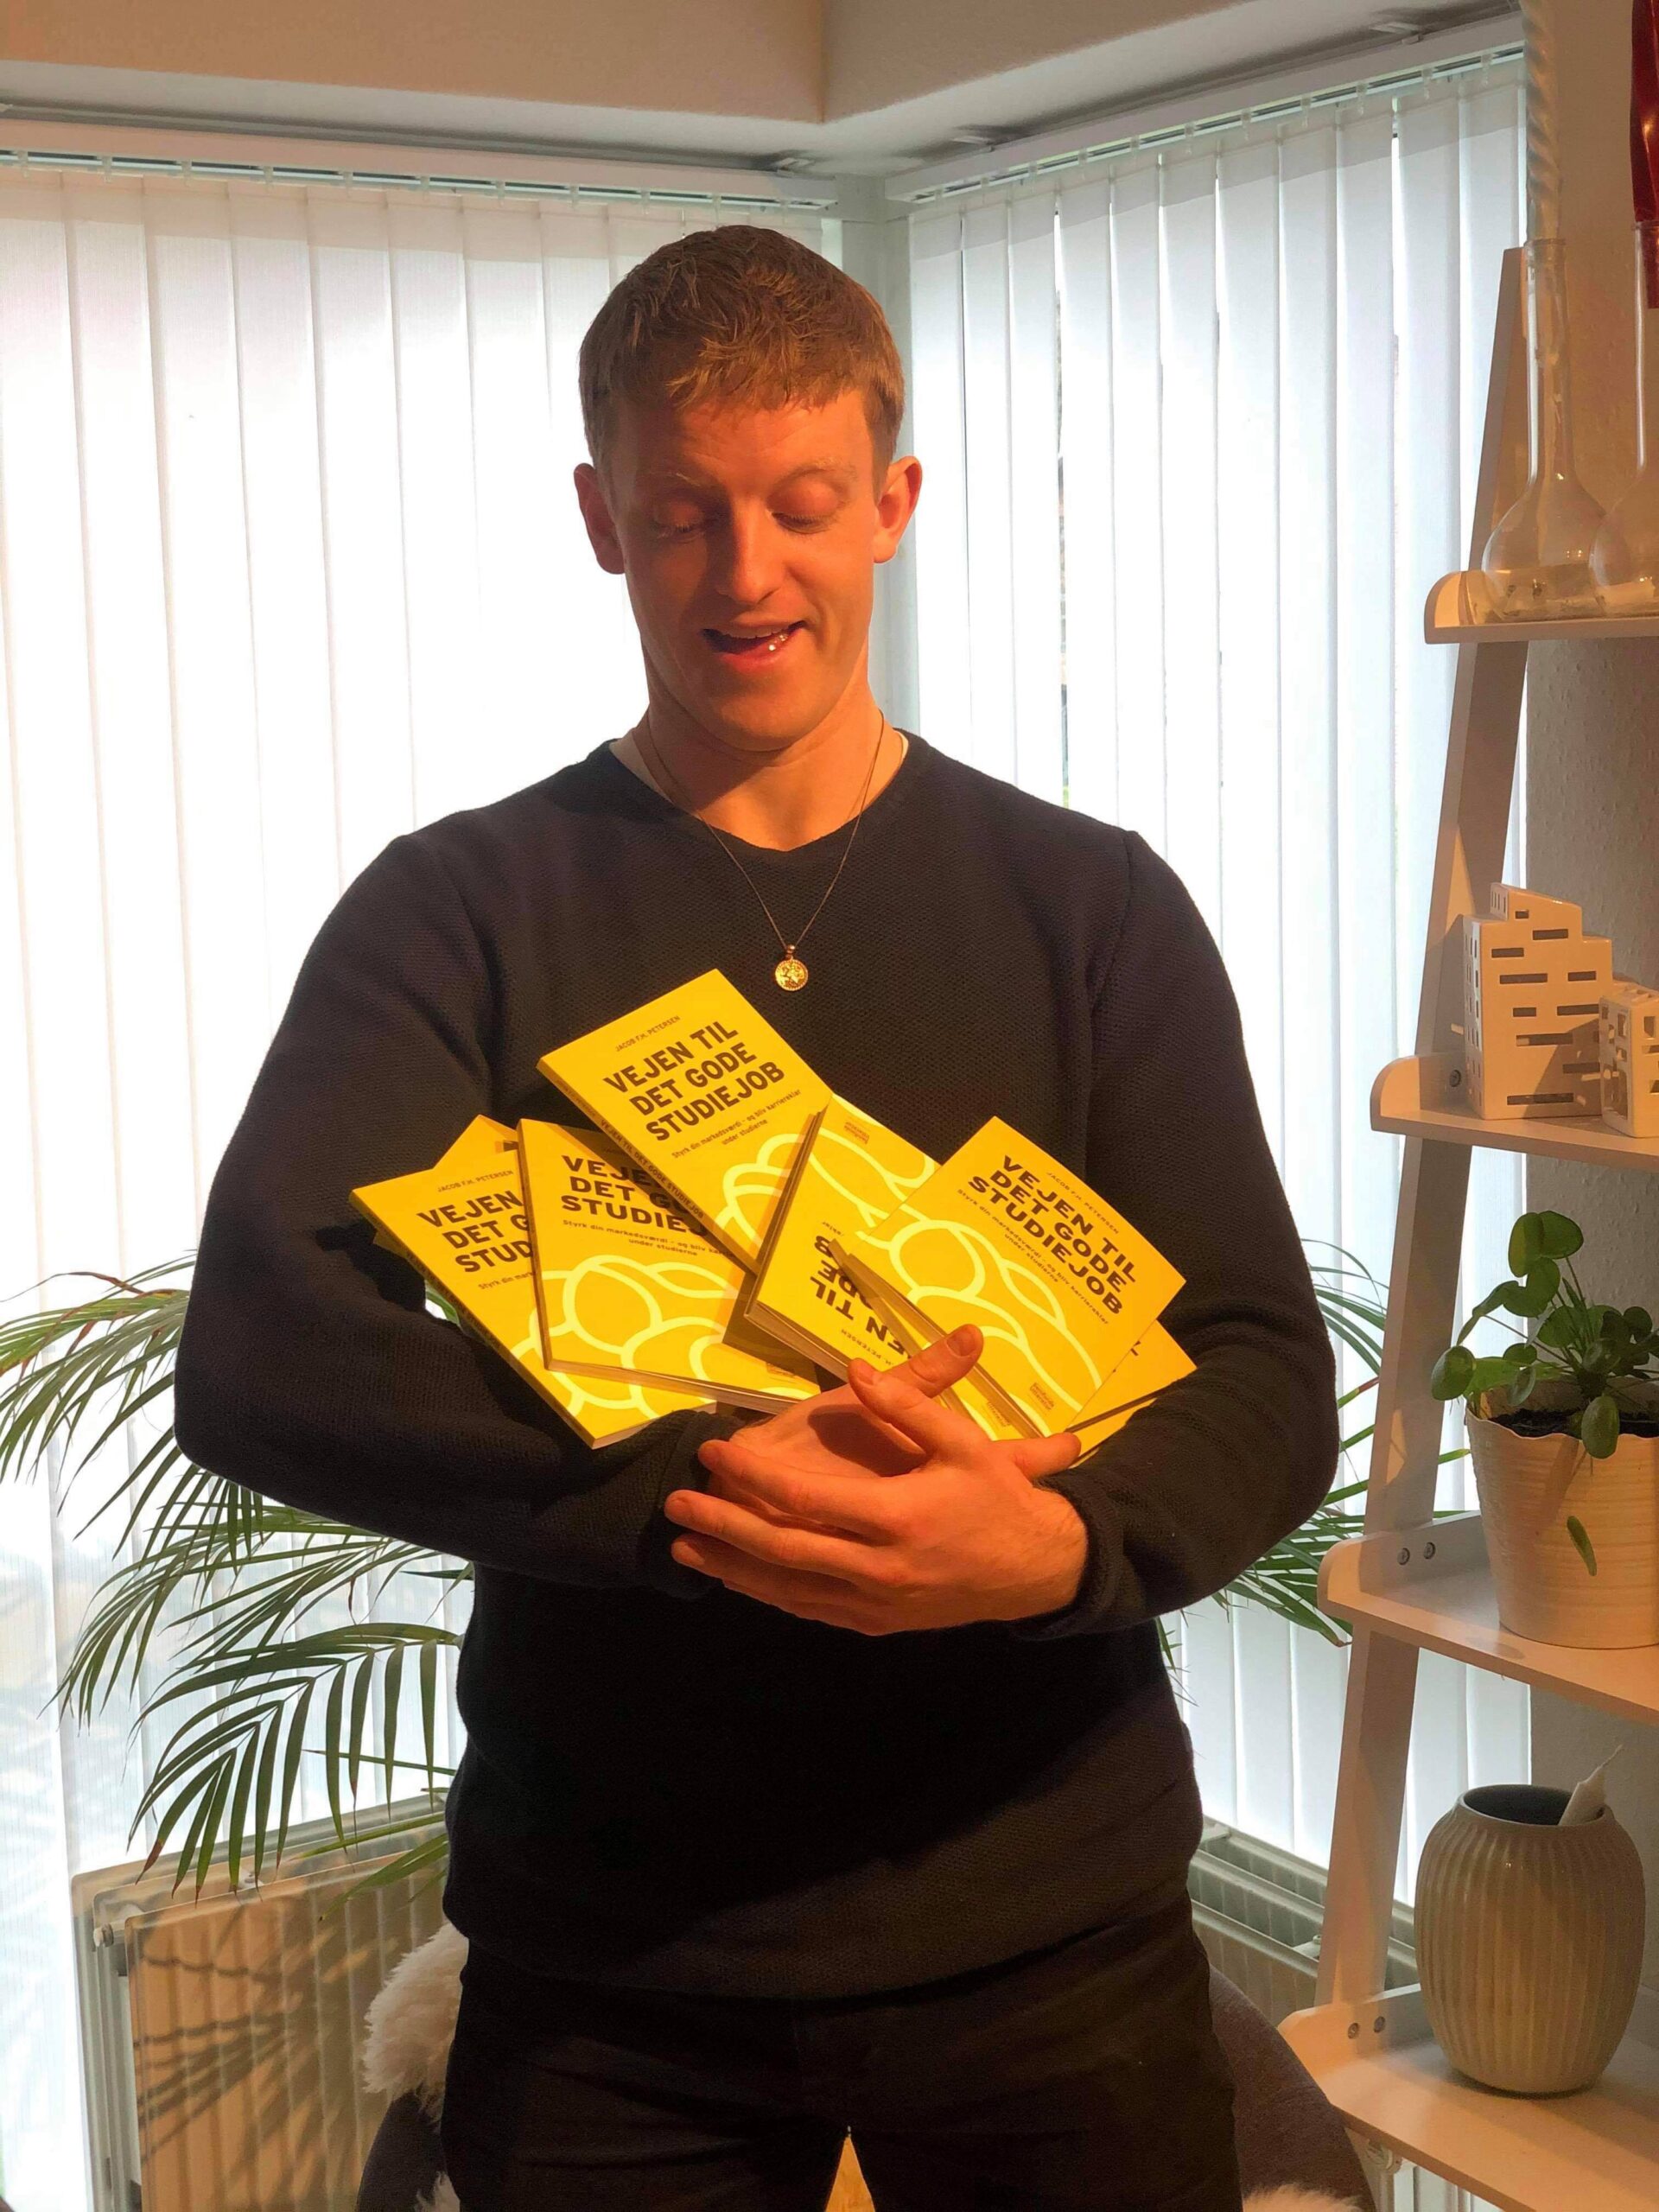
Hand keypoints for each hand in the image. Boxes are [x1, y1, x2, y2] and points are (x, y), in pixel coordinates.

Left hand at [663, 1347, 1088, 1632]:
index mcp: (897, 1518)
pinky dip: (767, 1592)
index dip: (752, 1475)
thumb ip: (909, 1404)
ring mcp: (875, 1603)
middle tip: (675, 1502)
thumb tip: (856, 1371)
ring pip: (787, 1588)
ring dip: (731, 1567)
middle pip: (782, 1550)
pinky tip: (736, 1577)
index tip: (715, 1451)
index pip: (805, 1499)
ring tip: (682, 1546)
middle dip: (722, 1525)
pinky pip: (810, 1608)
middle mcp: (879, 1568)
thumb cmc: (997, 1497)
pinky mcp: (875, 1623)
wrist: (1036, 1571)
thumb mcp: (964, 1441)